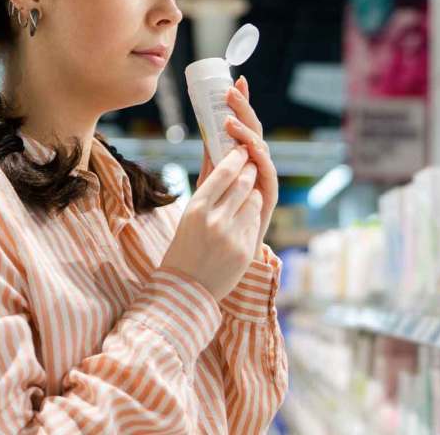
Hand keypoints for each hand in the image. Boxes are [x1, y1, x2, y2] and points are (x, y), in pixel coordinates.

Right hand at [161, 146, 262, 301]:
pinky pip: (255, 223)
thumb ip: (207, 189)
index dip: (237, 158)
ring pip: (255, 201)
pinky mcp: (245, 250)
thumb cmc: (184, 247)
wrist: (185, 289)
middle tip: (250, 165)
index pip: (224, 173)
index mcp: (196, 208)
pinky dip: (251, 217)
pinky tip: (242, 221)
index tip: (241, 150)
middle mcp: (215, 220)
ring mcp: (232, 236)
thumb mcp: (188, 216)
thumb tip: (217, 157)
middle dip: (250, 171)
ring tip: (247, 194)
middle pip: (243, 183)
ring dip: (253, 193)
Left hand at [225, 76, 277, 260]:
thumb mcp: (211, 180)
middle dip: (243, 108)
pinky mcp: (269, 193)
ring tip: (229, 119)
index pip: (243, 123)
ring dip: (246, 130)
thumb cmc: (220, 213)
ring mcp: (264, 176)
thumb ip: (212, 158)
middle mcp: (256, 161)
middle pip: (253, 129)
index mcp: (243, 154)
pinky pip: (266, 171)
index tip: (235, 80)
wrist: (228, 248)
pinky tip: (249, 147)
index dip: (241, 103)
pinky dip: (258, 157)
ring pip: (259, 146)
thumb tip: (204, 130)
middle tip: (231, 91)